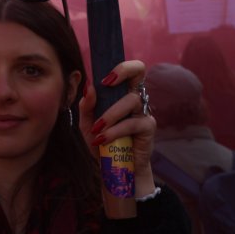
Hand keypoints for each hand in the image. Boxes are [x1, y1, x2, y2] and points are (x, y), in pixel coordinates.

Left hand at [78, 60, 156, 196]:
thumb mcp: (87, 124)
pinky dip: (115, 131)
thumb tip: (89, 86)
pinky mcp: (148, 128)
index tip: (103, 79)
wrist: (114, 168)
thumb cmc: (102, 141)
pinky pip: (132, 123)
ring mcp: (143, 111)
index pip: (128, 70)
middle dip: (124, 70)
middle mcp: (135, 98)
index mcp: (121, 93)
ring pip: (131, 100)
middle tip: (106, 82)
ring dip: (110, 114)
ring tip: (97, 129)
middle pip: (140, 70)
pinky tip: (103, 139)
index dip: (120, 66)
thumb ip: (86, 106)